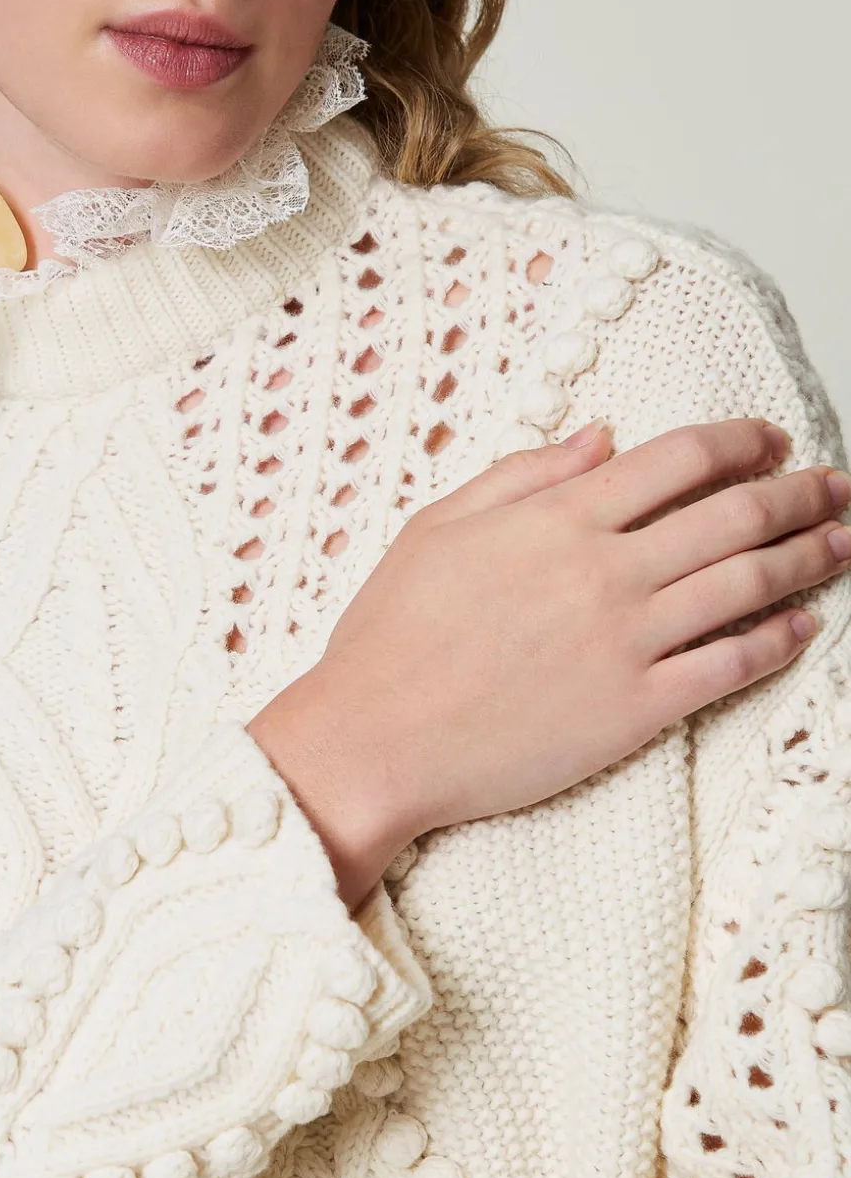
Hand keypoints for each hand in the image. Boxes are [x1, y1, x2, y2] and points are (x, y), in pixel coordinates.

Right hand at [248, 418, 850, 910]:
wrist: (374, 742)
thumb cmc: (389, 637)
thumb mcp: (435, 529)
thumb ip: (522, 474)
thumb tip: (600, 434)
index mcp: (557, 519)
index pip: (679, 459)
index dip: (740, 441)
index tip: (769, 438)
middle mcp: (606, 572)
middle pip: (735, 516)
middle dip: (800, 494)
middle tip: (834, 487)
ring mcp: (627, 643)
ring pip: (748, 585)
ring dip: (810, 557)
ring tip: (842, 542)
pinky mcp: (636, 710)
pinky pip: (731, 666)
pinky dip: (779, 641)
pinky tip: (803, 626)